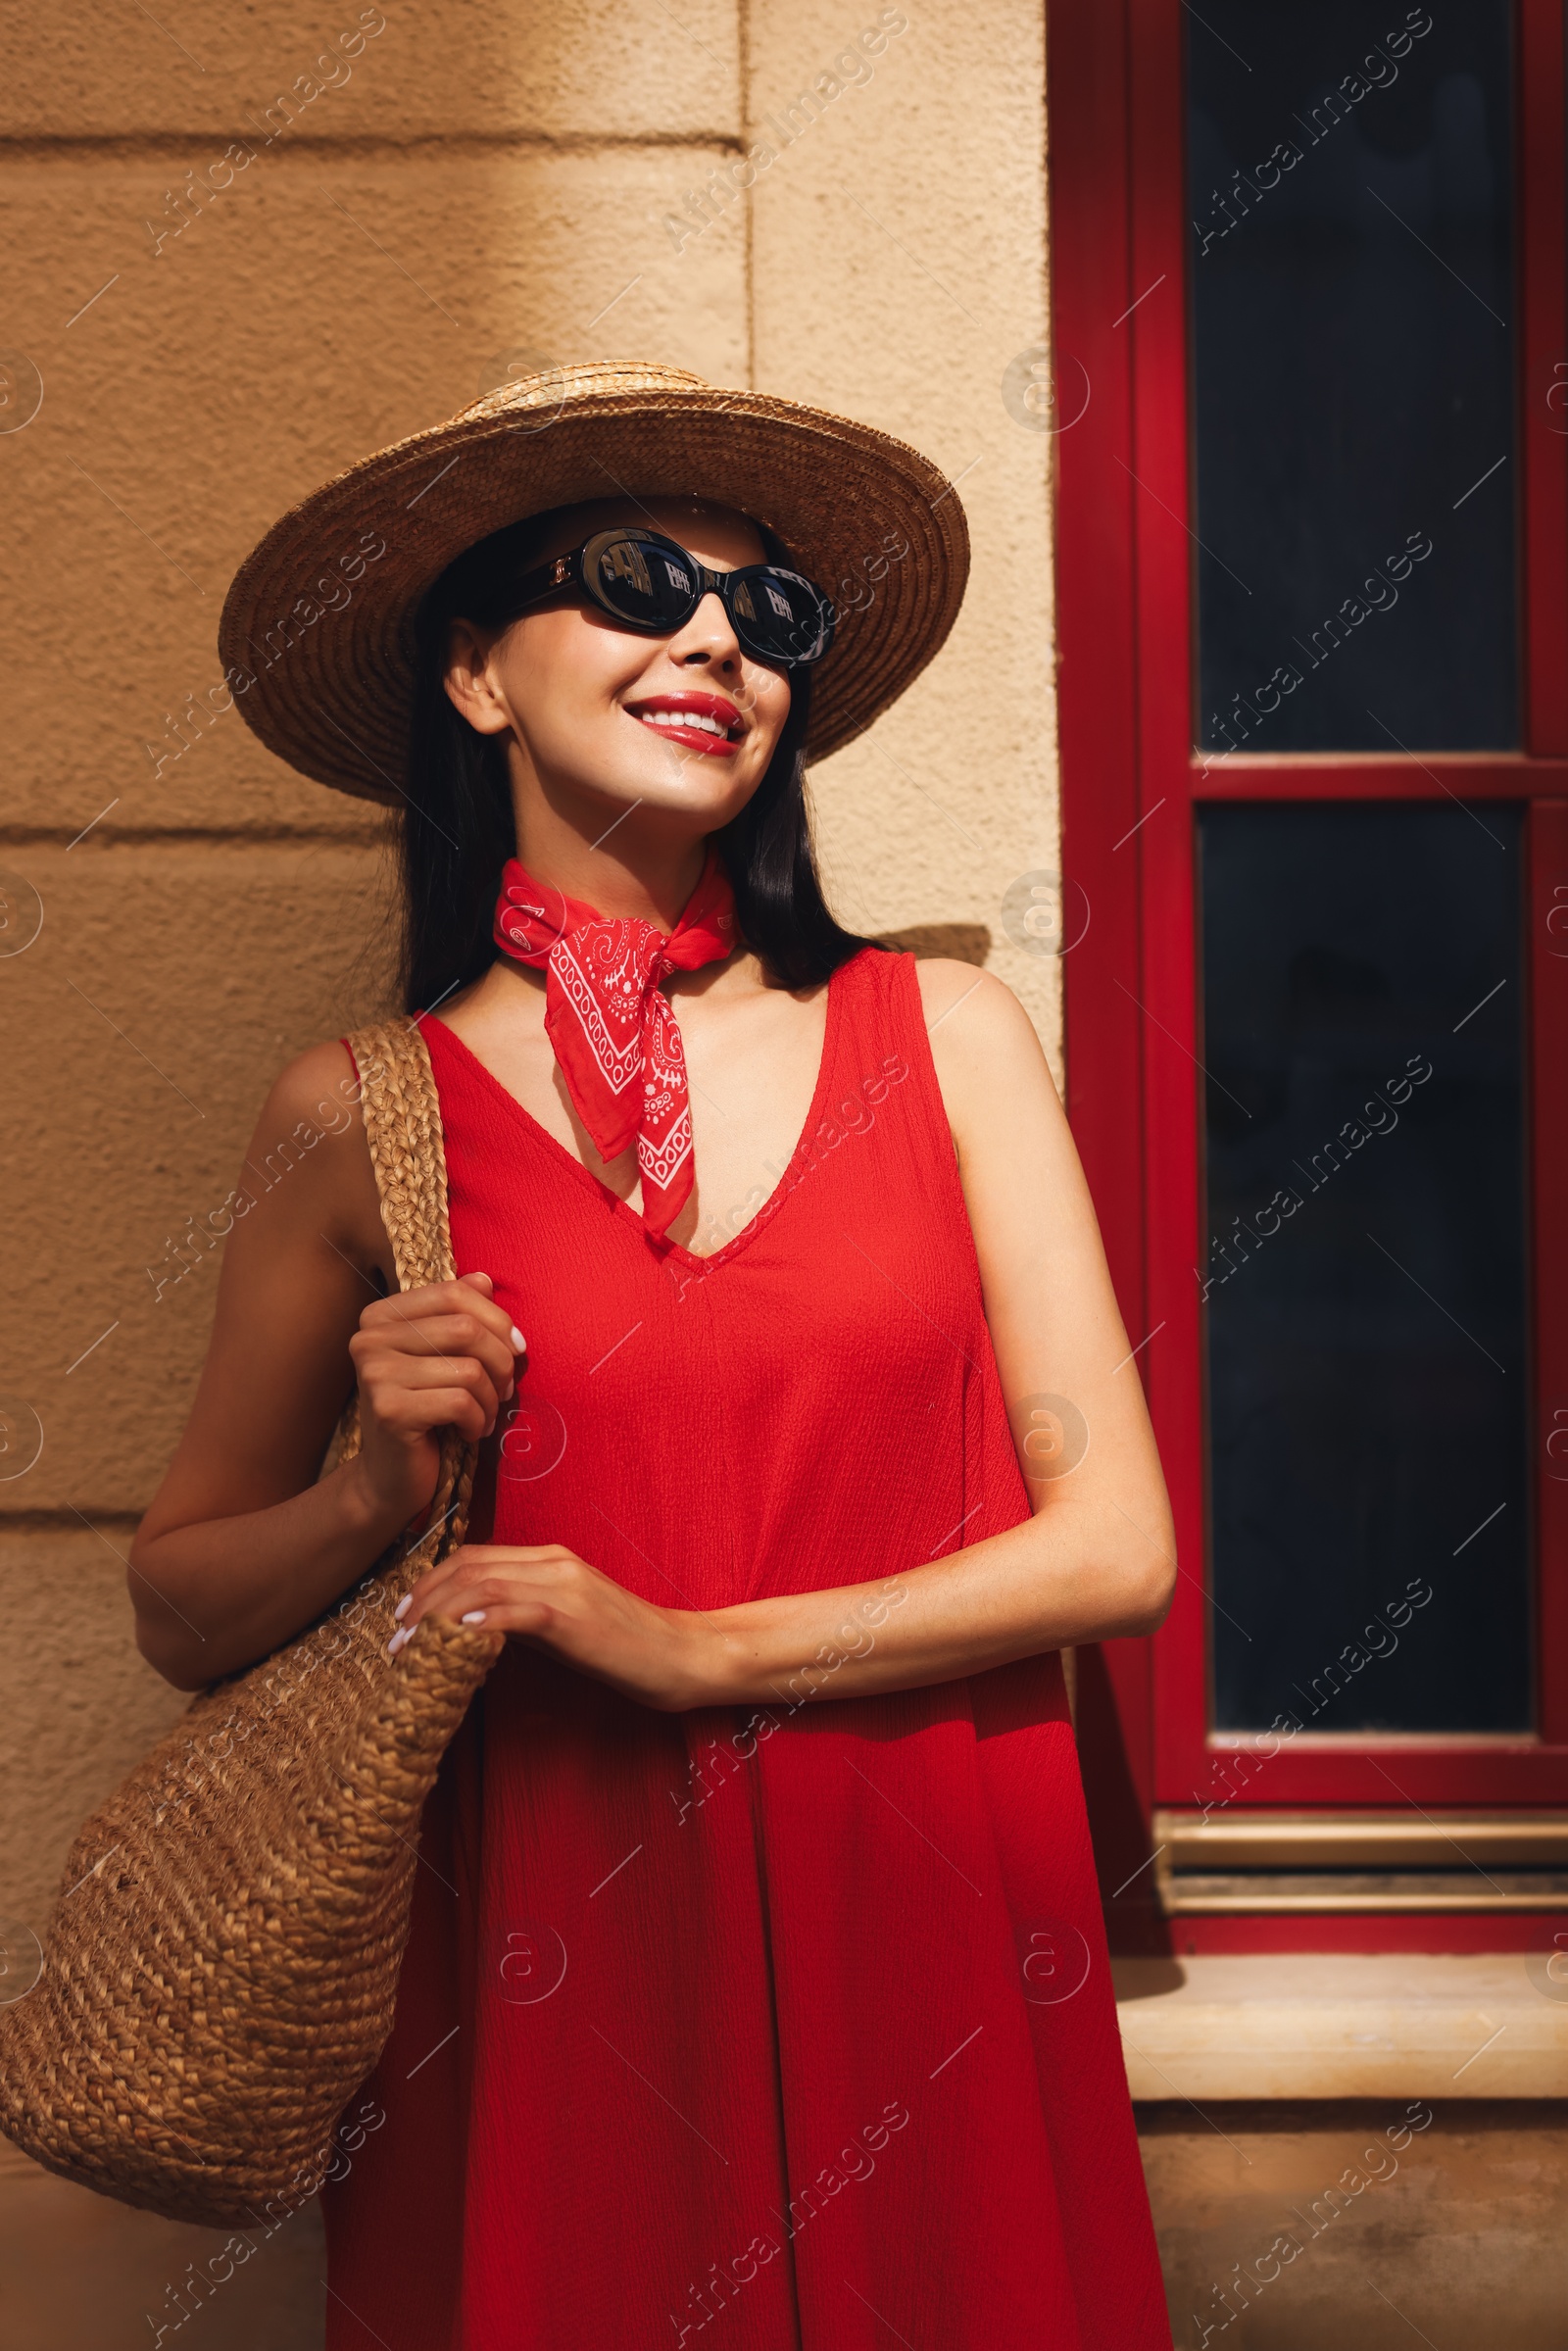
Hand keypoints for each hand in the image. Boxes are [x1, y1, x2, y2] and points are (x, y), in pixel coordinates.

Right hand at [347, 1271, 523, 1529]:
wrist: (391, 1478)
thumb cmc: (426, 1412)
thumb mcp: (443, 1358)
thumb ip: (460, 1315)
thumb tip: (484, 1279)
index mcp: (380, 1315)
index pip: (454, 1291)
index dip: (497, 1318)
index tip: (517, 1348)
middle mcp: (369, 1338)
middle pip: (465, 1328)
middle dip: (501, 1361)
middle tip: (505, 1390)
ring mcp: (375, 1374)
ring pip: (469, 1369)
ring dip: (491, 1398)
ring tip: (485, 1415)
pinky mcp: (389, 1411)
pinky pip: (461, 1402)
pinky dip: (479, 1420)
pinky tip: (471, 1432)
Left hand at [387, 1540, 724, 1712]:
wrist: (682, 1655)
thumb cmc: (627, 1646)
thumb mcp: (566, 1624)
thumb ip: (523, 1616)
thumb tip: (471, 1631)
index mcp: (551, 1560)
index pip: (474, 1558)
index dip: (431, 1584)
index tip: (404, 1618)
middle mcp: (554, 1562)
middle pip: (469, 1567)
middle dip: (422, 1601)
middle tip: (395, 1638)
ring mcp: (565, 1586)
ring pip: (482, 1586)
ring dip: (437, 1616)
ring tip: (411, 1647)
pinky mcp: (574, 1615)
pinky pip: (516, 1611)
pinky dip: (479, 1622)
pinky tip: (455, 1639)